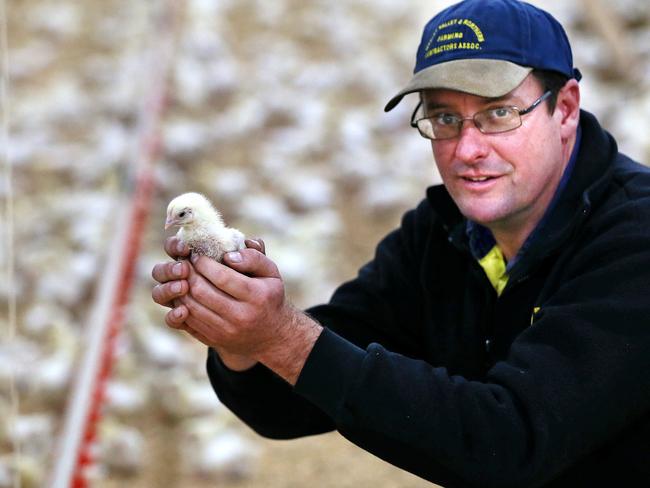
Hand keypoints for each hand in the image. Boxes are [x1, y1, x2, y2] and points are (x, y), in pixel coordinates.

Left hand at [180, 246, 321, 383]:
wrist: (270, 335)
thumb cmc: (268, 296)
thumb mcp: (271, 273)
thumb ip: (254, 258)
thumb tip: (229, 255)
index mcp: (256, 296)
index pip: (222, 277)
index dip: (204, 264)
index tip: (197, 255)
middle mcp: (241, 316)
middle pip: (202, 292)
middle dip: (189, 274)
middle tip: (185, 264)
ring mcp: (226, 331)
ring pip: (191, 307)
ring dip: (182, 289)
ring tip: (183, 277)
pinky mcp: (214, 340)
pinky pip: (188, 321)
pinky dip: (181, 305)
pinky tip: (184, 293)